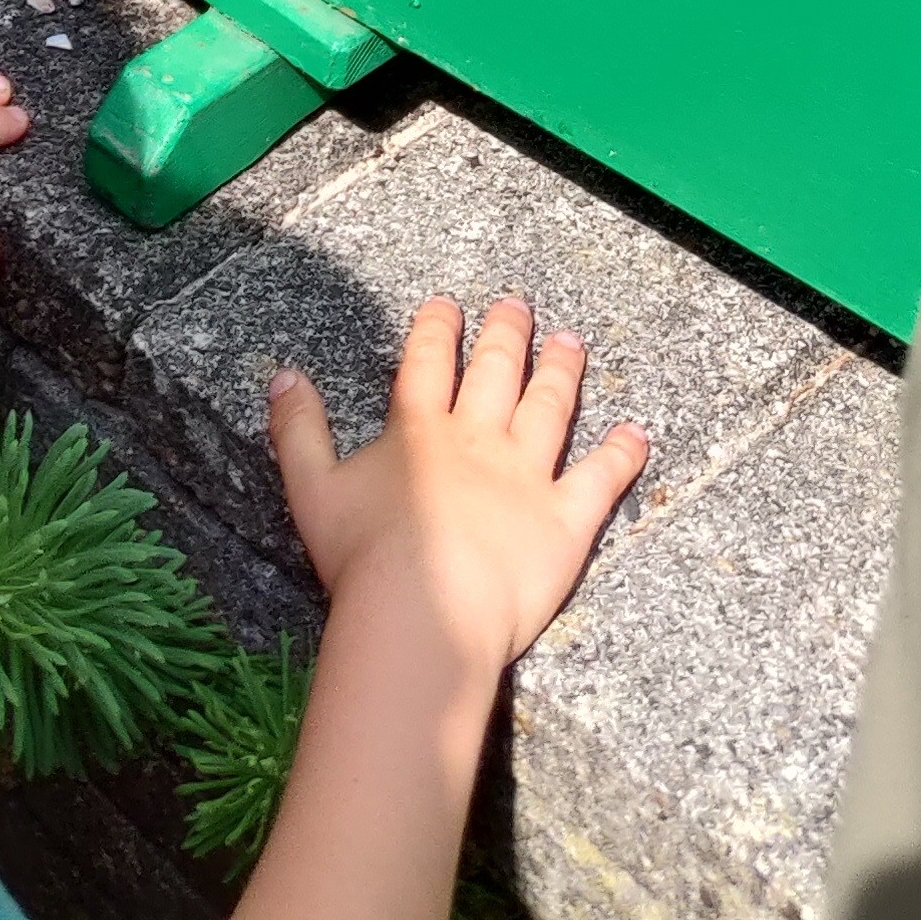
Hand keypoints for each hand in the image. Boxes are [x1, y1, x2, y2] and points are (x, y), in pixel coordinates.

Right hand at [266, 297, 648, 688]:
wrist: (422, 615)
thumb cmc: (362, 560)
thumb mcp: (311, 489)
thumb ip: (298, 430)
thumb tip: (282, 375)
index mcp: (418, 430)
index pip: (428, 361)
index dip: (438, 328)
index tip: (449, 304)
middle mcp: (476, 438)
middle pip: (494, 370)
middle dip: (506, 332)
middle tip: (519, 304)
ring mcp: (525, 476)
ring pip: (549, 408)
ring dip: (561, 371)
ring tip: (571, 343)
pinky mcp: (564, 521)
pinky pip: (600, 480)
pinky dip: (621, 455)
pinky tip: (637, 433)